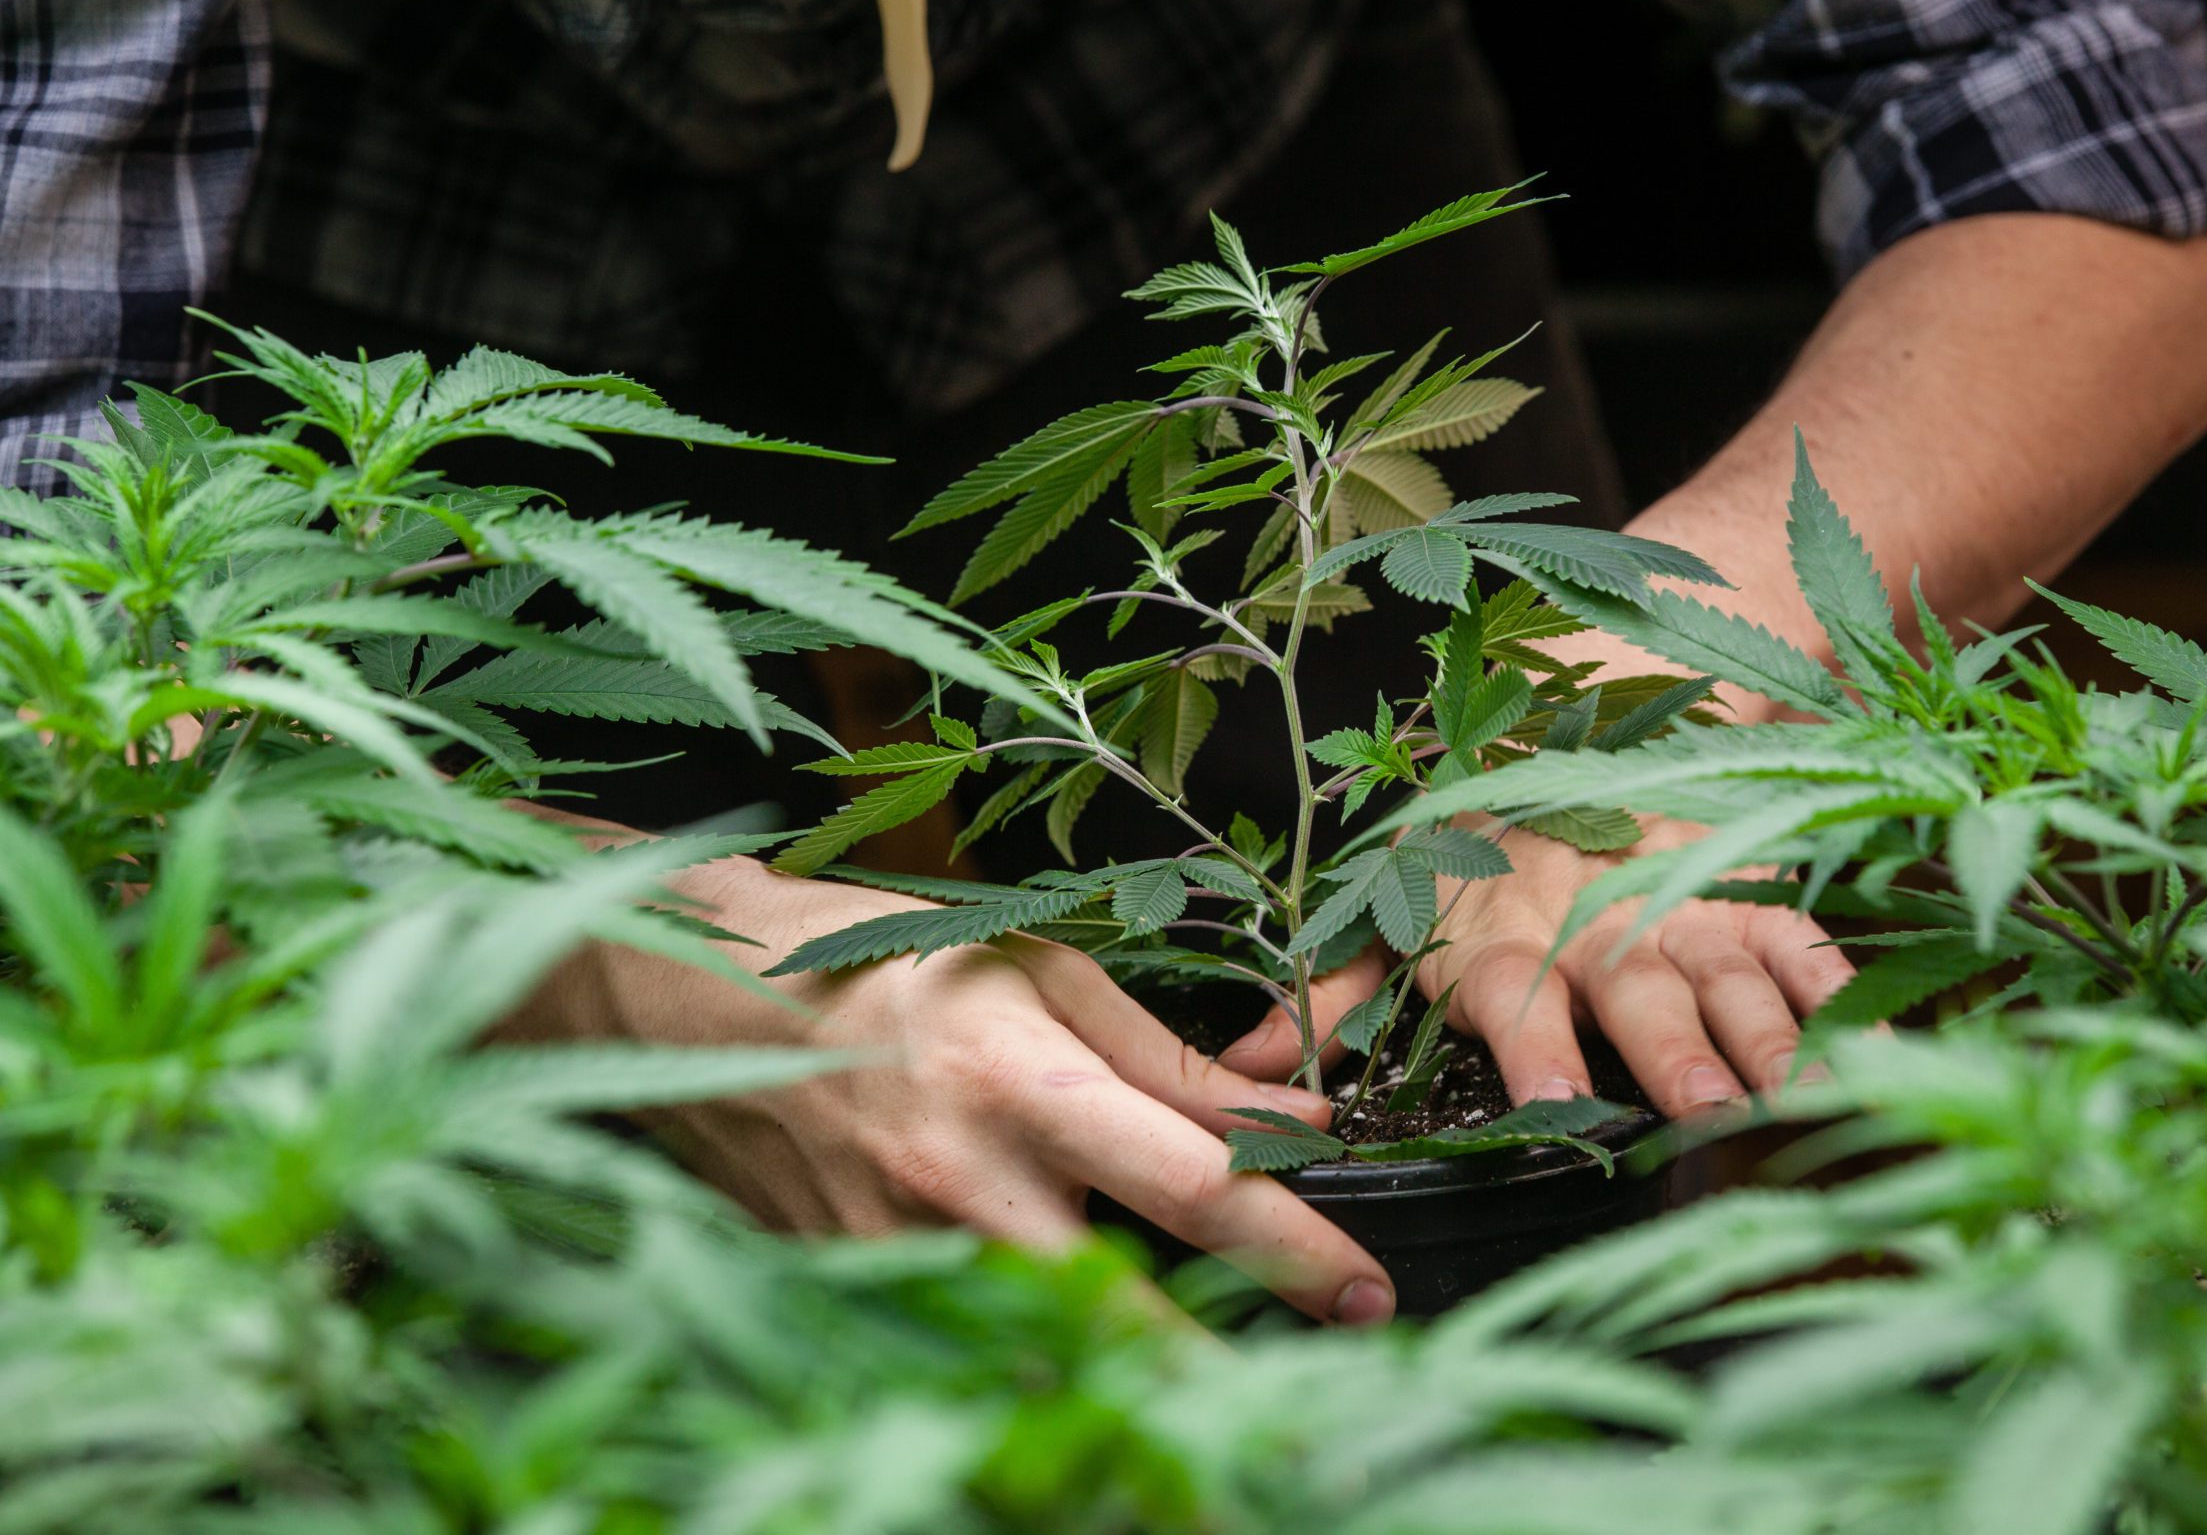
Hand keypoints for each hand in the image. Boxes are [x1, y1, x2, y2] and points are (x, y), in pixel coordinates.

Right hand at [497, 856, 1396, 1325]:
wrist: (691, 1004)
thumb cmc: (882, 962)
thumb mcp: (1036, 968)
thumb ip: (1163, 1059)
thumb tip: (1291, 1127)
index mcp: (1024, 1081)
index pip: (1192, 1186)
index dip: (1294, 1248)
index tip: (1368, 1293)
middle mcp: (965, 1183)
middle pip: (1130, 1316)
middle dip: (1231, 1372)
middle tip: (1320, 1392)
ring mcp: (902, 1254)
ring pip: (1050, 1349)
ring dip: (1141, 1378)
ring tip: (1226, 1392)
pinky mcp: (857, 1290)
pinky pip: (973, 1342)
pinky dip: (1039, 1358)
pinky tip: (1090, 1365)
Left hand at [1223, 816, 1852, 1116]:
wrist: (1575, 712)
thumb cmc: (1475, 849)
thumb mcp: (1396, 902)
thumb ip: (1338, 985)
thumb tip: (1246, 1061)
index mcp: (1502, 936)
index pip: (1515, 994)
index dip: (1532, 1049)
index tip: (1552, 1107)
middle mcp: (1596, 918)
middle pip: (1636, 984)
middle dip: (1672, 1049)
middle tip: (1705, 1112)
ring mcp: (1682, 897)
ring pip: (1728, 966)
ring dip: (1767, 1031)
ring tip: (1804, 1093)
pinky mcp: (1748, 881)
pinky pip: (1803, 934)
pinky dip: (1843, 982)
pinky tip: (1882, 1037)